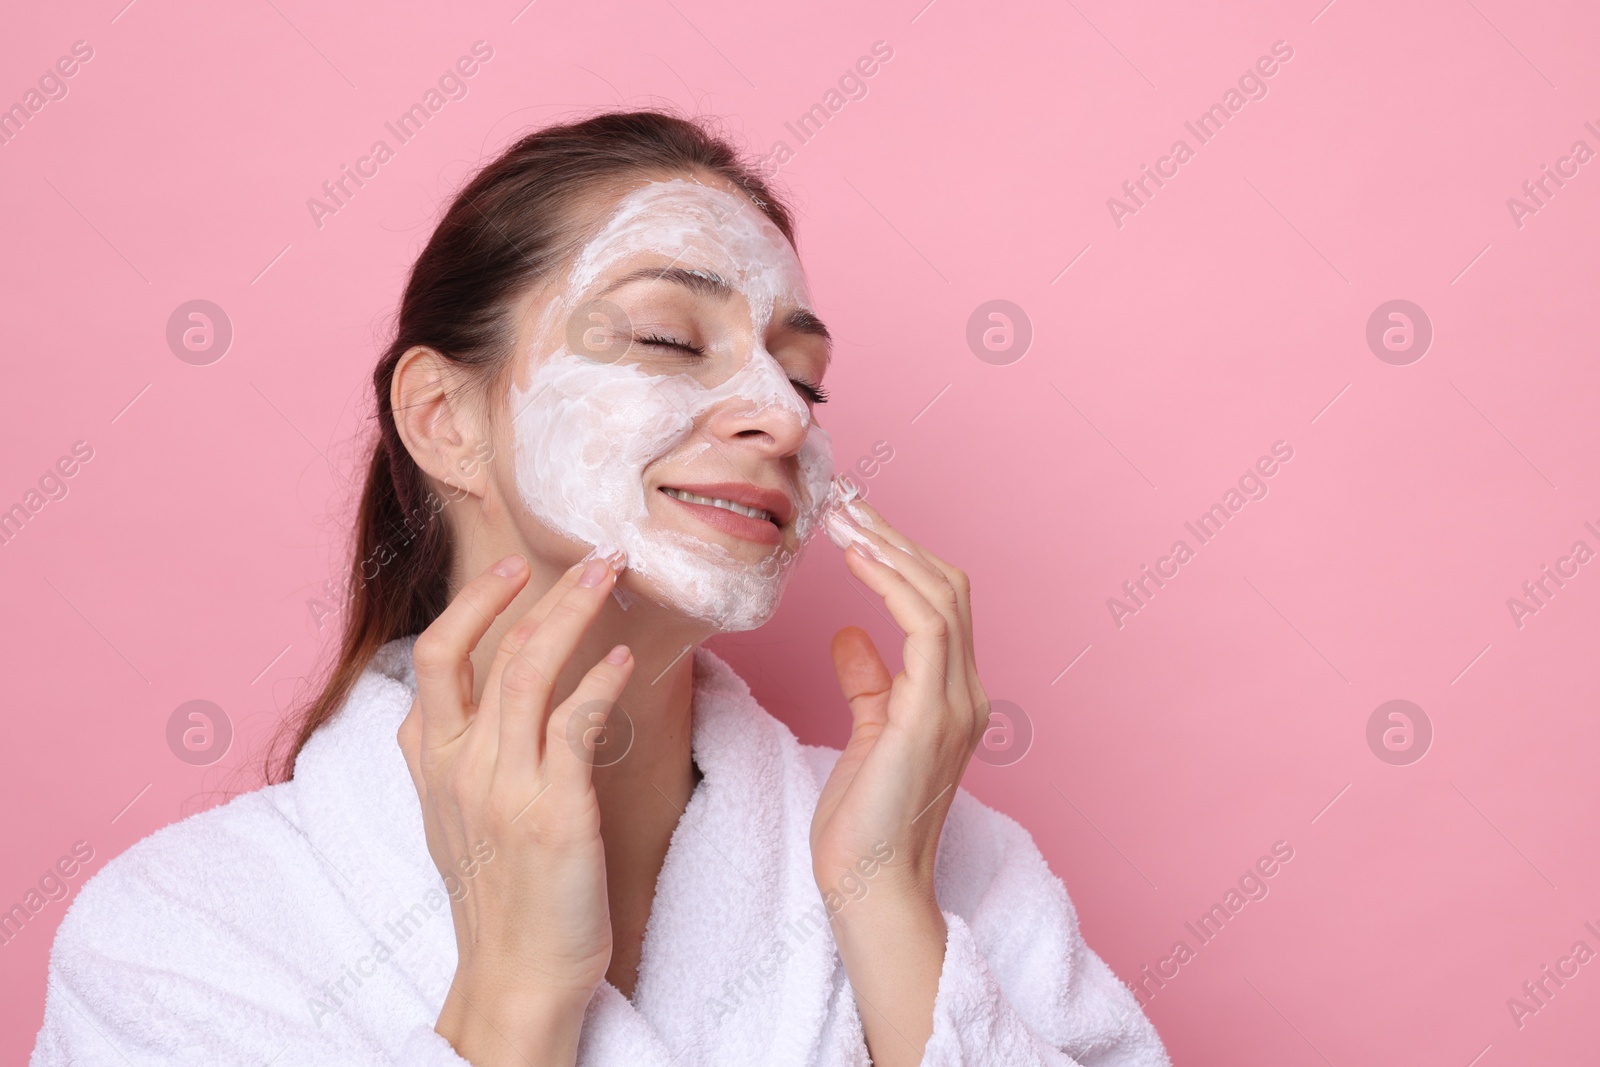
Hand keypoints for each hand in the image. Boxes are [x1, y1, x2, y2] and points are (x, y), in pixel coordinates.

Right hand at [398, 551, 630, 1066]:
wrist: (517, 972)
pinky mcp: (554, 811)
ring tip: (611, 575)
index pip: (433, 661)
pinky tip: (622, 659)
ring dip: (572, 613)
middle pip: (483, 651)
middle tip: (589, 555)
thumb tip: (474, 702)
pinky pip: (575, 723)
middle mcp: (460, 768)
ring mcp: (504, 787)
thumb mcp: (453, 817)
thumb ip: (454, 755)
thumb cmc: (499, 894)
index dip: (470, 606)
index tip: (507, 572)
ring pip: (528, 672)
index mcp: (431, 765)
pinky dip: (599, 681)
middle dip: (533, 591)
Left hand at [810, 496, 988, 903]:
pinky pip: (923, 628)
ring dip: (891, 550)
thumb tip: (849, 636)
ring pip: (940, 597)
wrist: (871, 887)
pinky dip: (891, 584)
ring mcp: (954, 704)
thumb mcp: (866, 736)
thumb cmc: (865, 822)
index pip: (941, 605)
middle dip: (896, 539)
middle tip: (847, 504)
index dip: (902, 558)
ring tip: (846, 518)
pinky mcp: (928, 716)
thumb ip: (868, 683)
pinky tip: (857, 560)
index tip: (855, 524)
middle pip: (947, 588)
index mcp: (952, 696)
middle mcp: (964, 694)